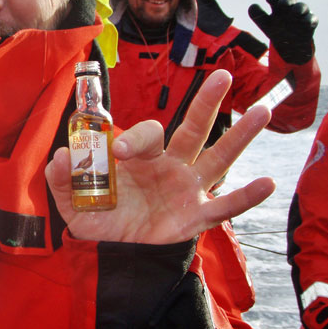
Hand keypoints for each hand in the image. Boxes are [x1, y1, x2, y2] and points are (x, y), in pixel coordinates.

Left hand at [46, 70, 274, 243]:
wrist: (113, 253)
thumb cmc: (99, 218)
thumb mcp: (72, 200)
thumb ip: (61, 177)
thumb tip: (60, 155)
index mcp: (140, 157)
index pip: (147, 134)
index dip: (135, 138)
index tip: (117, 152)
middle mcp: (169, 166)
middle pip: (193, 130)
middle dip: (206, 103)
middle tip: (222, 76)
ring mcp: (187, 189)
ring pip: (218, 158)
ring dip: (240, 137)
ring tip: (263, 112)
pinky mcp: (196, 216)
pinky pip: (224, 205)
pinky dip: (245, 196)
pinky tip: (267, 183)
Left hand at [248, 0, 317, 64]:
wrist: (292, 44)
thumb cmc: (277, 30)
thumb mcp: (265, 25)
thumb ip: (258, 16)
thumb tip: (252, 6)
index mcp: (277, 8)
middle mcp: (289, 9)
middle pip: (289, 1)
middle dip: (287, 1)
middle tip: (284, 4)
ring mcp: (301, 15)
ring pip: (301, 7)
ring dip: (299, 8)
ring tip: (296, 12)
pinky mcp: (310, 23)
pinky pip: (311, 19)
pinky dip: (309, 20)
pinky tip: (306, 22)